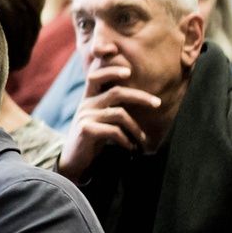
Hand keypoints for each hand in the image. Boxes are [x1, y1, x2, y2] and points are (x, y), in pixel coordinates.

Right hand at [58, 65, 161, 182]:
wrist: (73, 162)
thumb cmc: (91, 140)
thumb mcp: (98, 120)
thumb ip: (110, 108)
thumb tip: (140, 99)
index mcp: (88, 99)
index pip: (96, 76)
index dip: (111, 70)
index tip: (129, 71)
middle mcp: (85, 104)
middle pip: (116, 92)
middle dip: (140, 96)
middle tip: (158, 103)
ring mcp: (85, 117)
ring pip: (119, 114)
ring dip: (136, 128)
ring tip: (143, 140)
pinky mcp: (86, 130)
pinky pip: (114, 131)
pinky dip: (126, 140)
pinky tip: (130, 148)